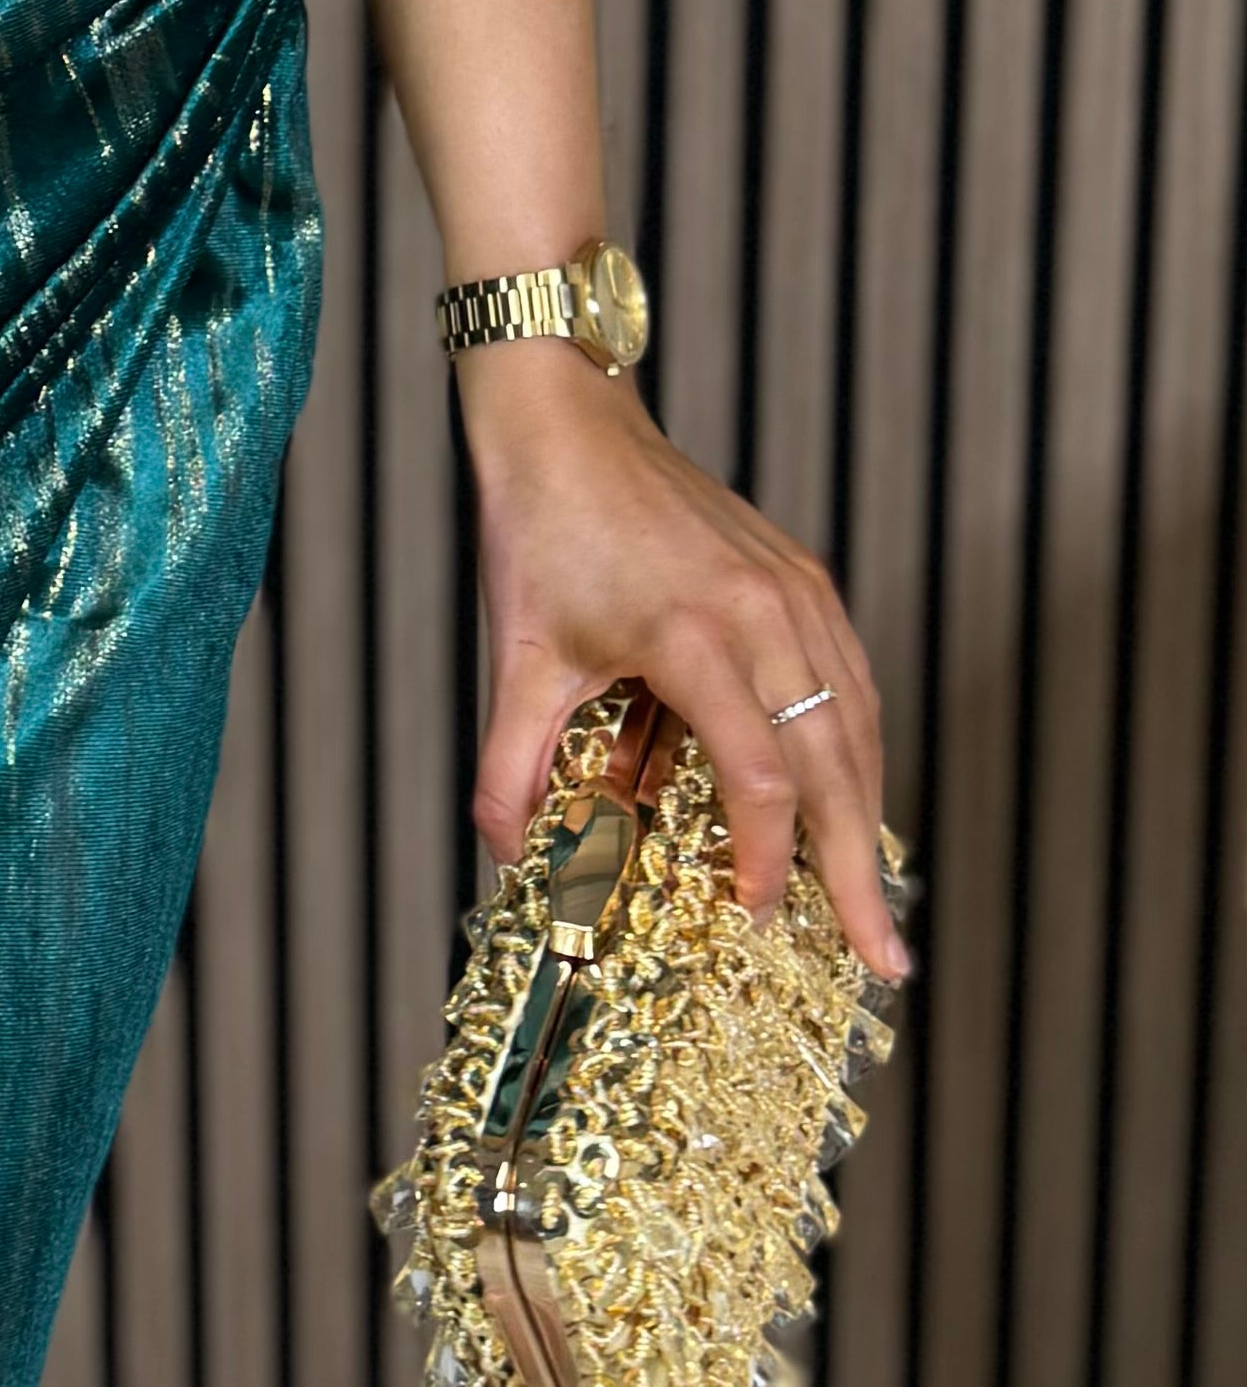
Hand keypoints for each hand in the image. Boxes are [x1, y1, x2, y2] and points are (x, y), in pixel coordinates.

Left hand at [457, 352, 908, 981]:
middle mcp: (765, 614)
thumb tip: (502, 854)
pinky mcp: (805, 577)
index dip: (767, 856)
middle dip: (860, 869)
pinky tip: (854, 799)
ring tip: (875, 896)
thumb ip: (508, 766)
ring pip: (858, 724)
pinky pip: (851, 680)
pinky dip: (856, 748)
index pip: (760, 774)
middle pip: (835, 765)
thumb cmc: (544, 534)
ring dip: (869, 813)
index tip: (758, 914)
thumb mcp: (517, 659)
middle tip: (884, 957)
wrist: (572, 429)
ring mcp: (796, 591)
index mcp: (693, 636)